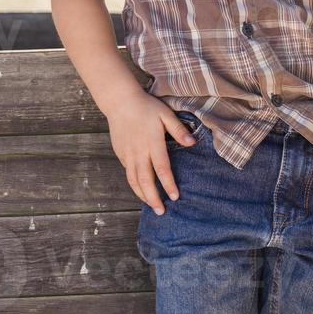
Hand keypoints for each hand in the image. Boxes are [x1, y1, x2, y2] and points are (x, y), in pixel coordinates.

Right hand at [107, 95, 197, 214]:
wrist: (120, 101)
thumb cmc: (146, 106)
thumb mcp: (165, 114)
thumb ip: (178, 130)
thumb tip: (192, 143)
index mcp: (152, 143)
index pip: (162, 169)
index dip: (168, 184)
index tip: (175, 197)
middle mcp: (138, 152)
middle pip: (145, 180)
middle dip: (153, 198)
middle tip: (161, 211)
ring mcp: (127, 154)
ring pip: (133, 180)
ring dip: (142, 195)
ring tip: (151, 205)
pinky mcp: (120, 154)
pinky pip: (128, 173)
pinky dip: (135, 184)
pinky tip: (142, 189)